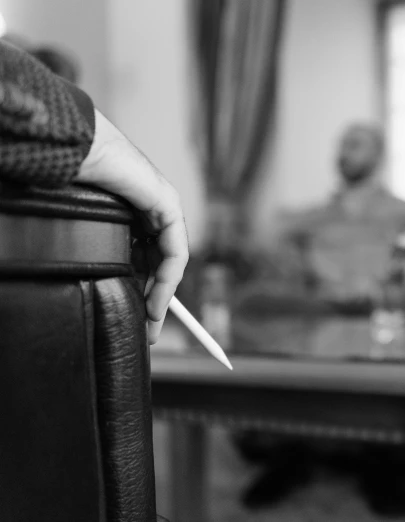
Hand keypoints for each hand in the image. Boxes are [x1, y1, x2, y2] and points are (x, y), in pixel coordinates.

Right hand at [76, 109, 188, 344]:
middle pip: (161, 263)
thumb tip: (82, 277)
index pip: (146, 257)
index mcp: (134, 212)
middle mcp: (153, 210)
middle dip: (156, 299)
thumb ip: (96, 248)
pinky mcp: (168, 206)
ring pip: (170, 262)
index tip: (141, 319)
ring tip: (151, 323)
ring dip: (164, 295)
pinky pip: (175, 252)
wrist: (76, 150)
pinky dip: (168, 278)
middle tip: (147, 331)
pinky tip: (158, 300)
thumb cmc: (71, 179)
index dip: (145, 289)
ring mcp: (164, 207)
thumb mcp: (88, 226)